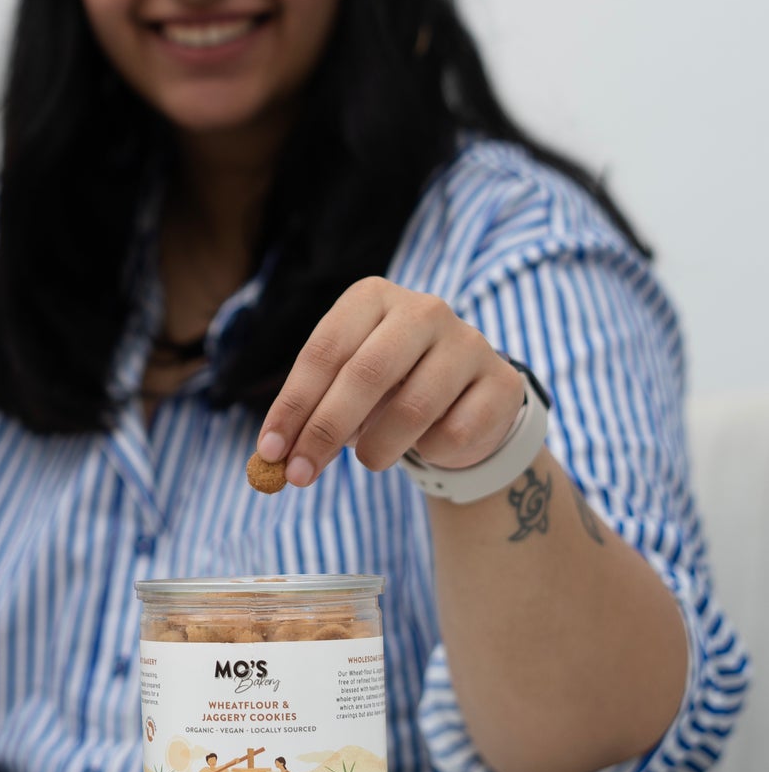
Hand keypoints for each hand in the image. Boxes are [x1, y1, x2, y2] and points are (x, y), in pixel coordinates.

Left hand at [256, 277, 522, 485]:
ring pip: (412, 408)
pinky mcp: (501, 382)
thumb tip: (271, 456)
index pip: (324, 351)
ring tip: (369, 459)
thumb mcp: (343, 389)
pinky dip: (429, 452)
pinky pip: (453, 433)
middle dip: (325, 430)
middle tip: (299, 474)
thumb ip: (309, 415)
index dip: (293, 404)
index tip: (270, 450)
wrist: (466, 400)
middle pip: (365, 374)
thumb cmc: (387, 390)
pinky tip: (427, 444)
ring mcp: (468, 342)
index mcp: (372, 297)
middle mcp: (423, 309)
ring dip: (377, 448)